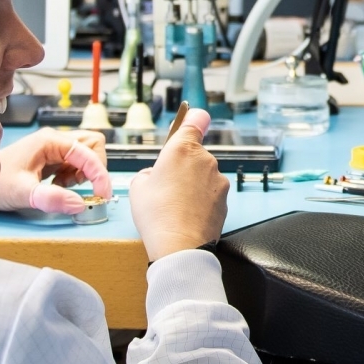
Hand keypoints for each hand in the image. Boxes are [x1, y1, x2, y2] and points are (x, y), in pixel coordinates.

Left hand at [0, 128, 109, 214]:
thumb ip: (50, 198)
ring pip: (86, 155)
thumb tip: (79, 204)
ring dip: (84, 174)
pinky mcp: (51, 159)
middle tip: (77, 187)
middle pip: (93, 145)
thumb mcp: (21, 193)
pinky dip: (74, 178)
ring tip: (62, 187)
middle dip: (93, 169)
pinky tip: (56, 186)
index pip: (88, 150)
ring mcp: (53, 149)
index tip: (101, 194)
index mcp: (49, 141)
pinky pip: (75, 165)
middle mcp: (54, 140)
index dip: (99, 173)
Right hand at [129, 109, 227, 260]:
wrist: (178, 245)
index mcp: (181, 148)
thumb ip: (149, 172)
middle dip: (183, 166)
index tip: (190, 121)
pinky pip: (211, 193)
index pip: (196, 118)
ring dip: (193, 185)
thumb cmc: (156, 215)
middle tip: (166, 186)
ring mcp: (218, 179)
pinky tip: (187, 214)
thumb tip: (155, 175)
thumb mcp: (138, 186)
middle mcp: (204, 159)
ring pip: (203, 175)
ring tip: (175, 205)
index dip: (193, 119)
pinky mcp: (225, 199)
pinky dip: (202, 200)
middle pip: (195, 154)